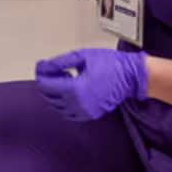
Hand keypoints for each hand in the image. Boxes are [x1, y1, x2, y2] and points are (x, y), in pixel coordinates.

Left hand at [34, 48, 148, 121]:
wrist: (130, 77)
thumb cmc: (110, 64)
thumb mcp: (82, 56)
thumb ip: (60, 62)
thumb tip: (44, 66)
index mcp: (75, 89)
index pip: (47, 86)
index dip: (41, 75)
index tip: (41, 66)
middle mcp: (78, 104)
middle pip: (50, 98)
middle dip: (46, 84)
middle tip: (51, 71)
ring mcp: (85, 111)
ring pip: (58, 108)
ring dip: (54, 95)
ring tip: (62, 80)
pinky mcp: (90, 115)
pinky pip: (69, 114)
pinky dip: (64, 105)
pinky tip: (69, 92)